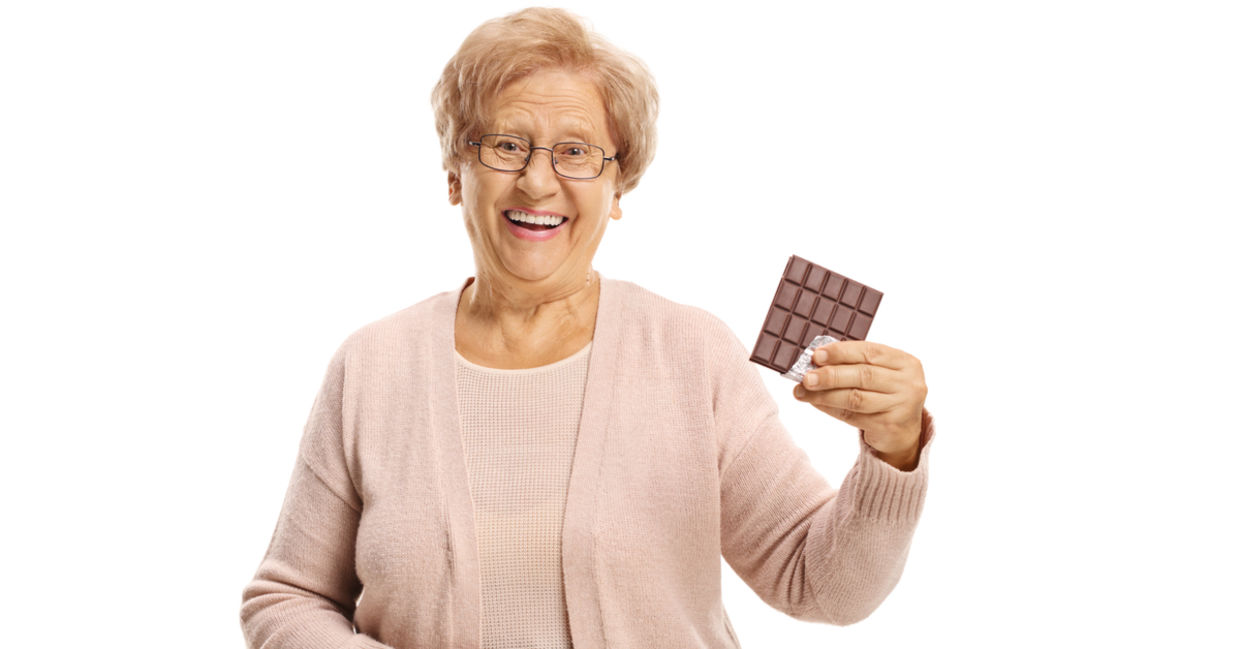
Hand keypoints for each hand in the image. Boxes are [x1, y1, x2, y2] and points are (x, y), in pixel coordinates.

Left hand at [792, 340, 927, 469]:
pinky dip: (830, 408)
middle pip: (863, 375)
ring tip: (803, 391)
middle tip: (806, 376)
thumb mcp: (878, 374)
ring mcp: (902, 406)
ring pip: (856, 398)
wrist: (903, 432)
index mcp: (906, 362)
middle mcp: (909, 383)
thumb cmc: (884, 395)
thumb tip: (814, 362)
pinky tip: (816, 403)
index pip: (870, 352)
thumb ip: (852, 365)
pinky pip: (853, 416)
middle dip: (830, 375)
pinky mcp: (890, 426)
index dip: (841, 352)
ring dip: (825, 394)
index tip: (816, 354)